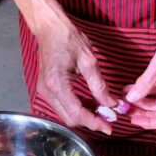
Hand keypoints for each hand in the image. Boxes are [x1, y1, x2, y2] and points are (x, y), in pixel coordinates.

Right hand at [35, 17, 114, 134]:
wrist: (49, 28)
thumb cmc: (68, 39)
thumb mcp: (89, 60)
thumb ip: (99, 86)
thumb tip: (111, 104)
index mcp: (57, 84)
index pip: (76, 113)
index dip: (94, 123)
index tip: (109, 126)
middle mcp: (47, 91)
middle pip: (70, 119)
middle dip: (90, 122)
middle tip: (109, 120)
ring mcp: (44, 92)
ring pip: (66, 115)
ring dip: (84, 118)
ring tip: (102, 113)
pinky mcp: (46, 90)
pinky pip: (62, 107)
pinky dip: (77, 110)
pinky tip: (90, 106)